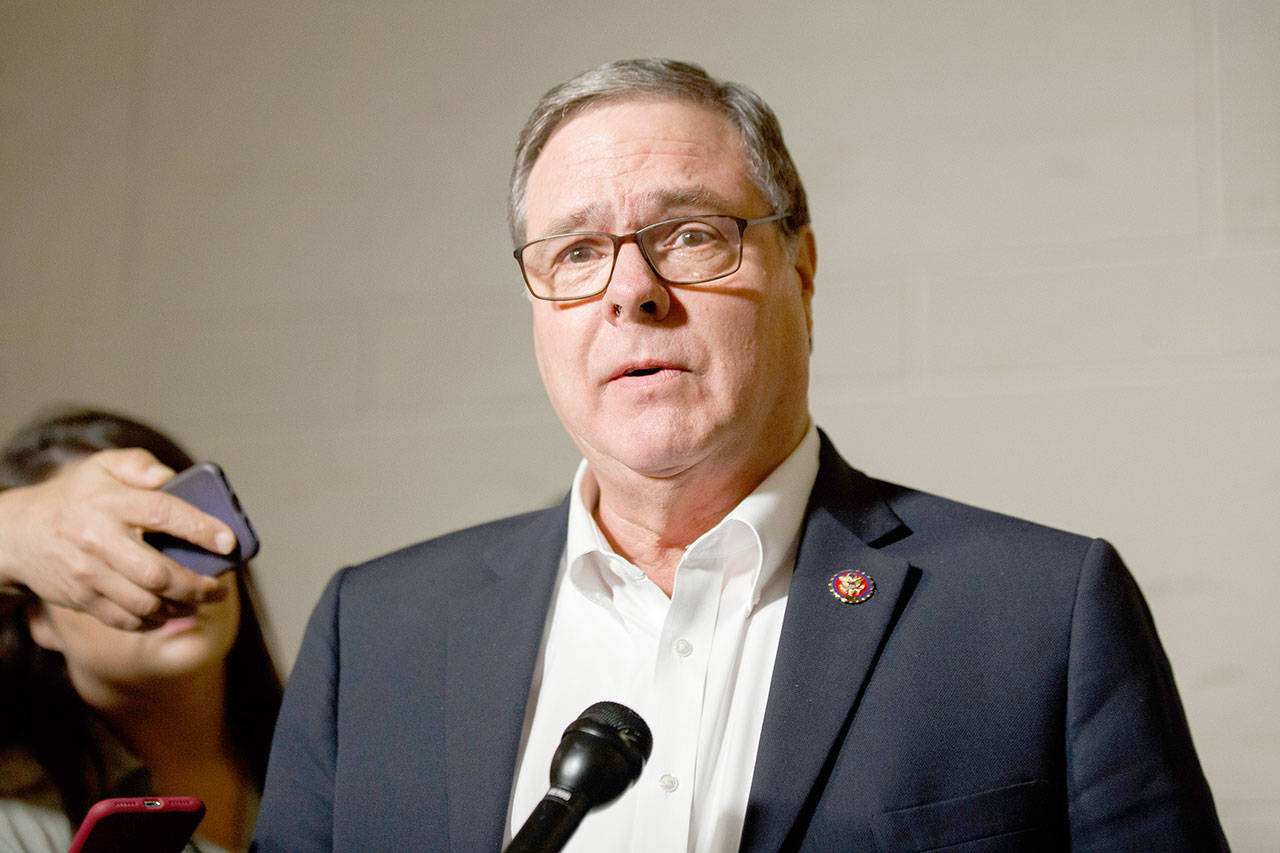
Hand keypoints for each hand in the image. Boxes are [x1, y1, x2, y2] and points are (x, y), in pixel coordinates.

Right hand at [0, 448, 234, 629]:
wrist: (19, 533)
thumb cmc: (76, 497)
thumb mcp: (102, 466)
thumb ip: (139, 465)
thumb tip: (171, 478)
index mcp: (111, 503)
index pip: (164, 514)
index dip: (201, 529)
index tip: (229, 542)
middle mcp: (99, 540)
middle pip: (158, 573)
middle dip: (197, 586)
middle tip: (220, 589)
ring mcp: (89, 573)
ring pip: (144, 603)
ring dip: (180, 608)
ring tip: (200, 602)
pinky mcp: (81, 598)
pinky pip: (124, 619)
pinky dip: (152, 622)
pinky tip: (169, 613)